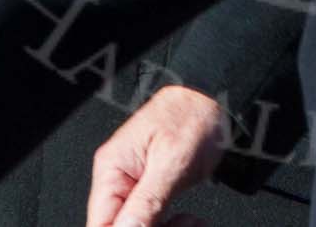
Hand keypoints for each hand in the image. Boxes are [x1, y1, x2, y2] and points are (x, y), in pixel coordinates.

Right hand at [88, 86, 229, 226]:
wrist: (214, 100)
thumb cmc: (192, 115)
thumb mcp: (171, 161)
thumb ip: (147, 200)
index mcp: (112, 168)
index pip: (100, 221)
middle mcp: (118, 179)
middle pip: (121, 226)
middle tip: (181, 225)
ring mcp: (136, 186)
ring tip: (191, 222)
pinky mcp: (153, 191)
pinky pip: (154, 221)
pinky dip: (173, 225)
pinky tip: (190, 221)